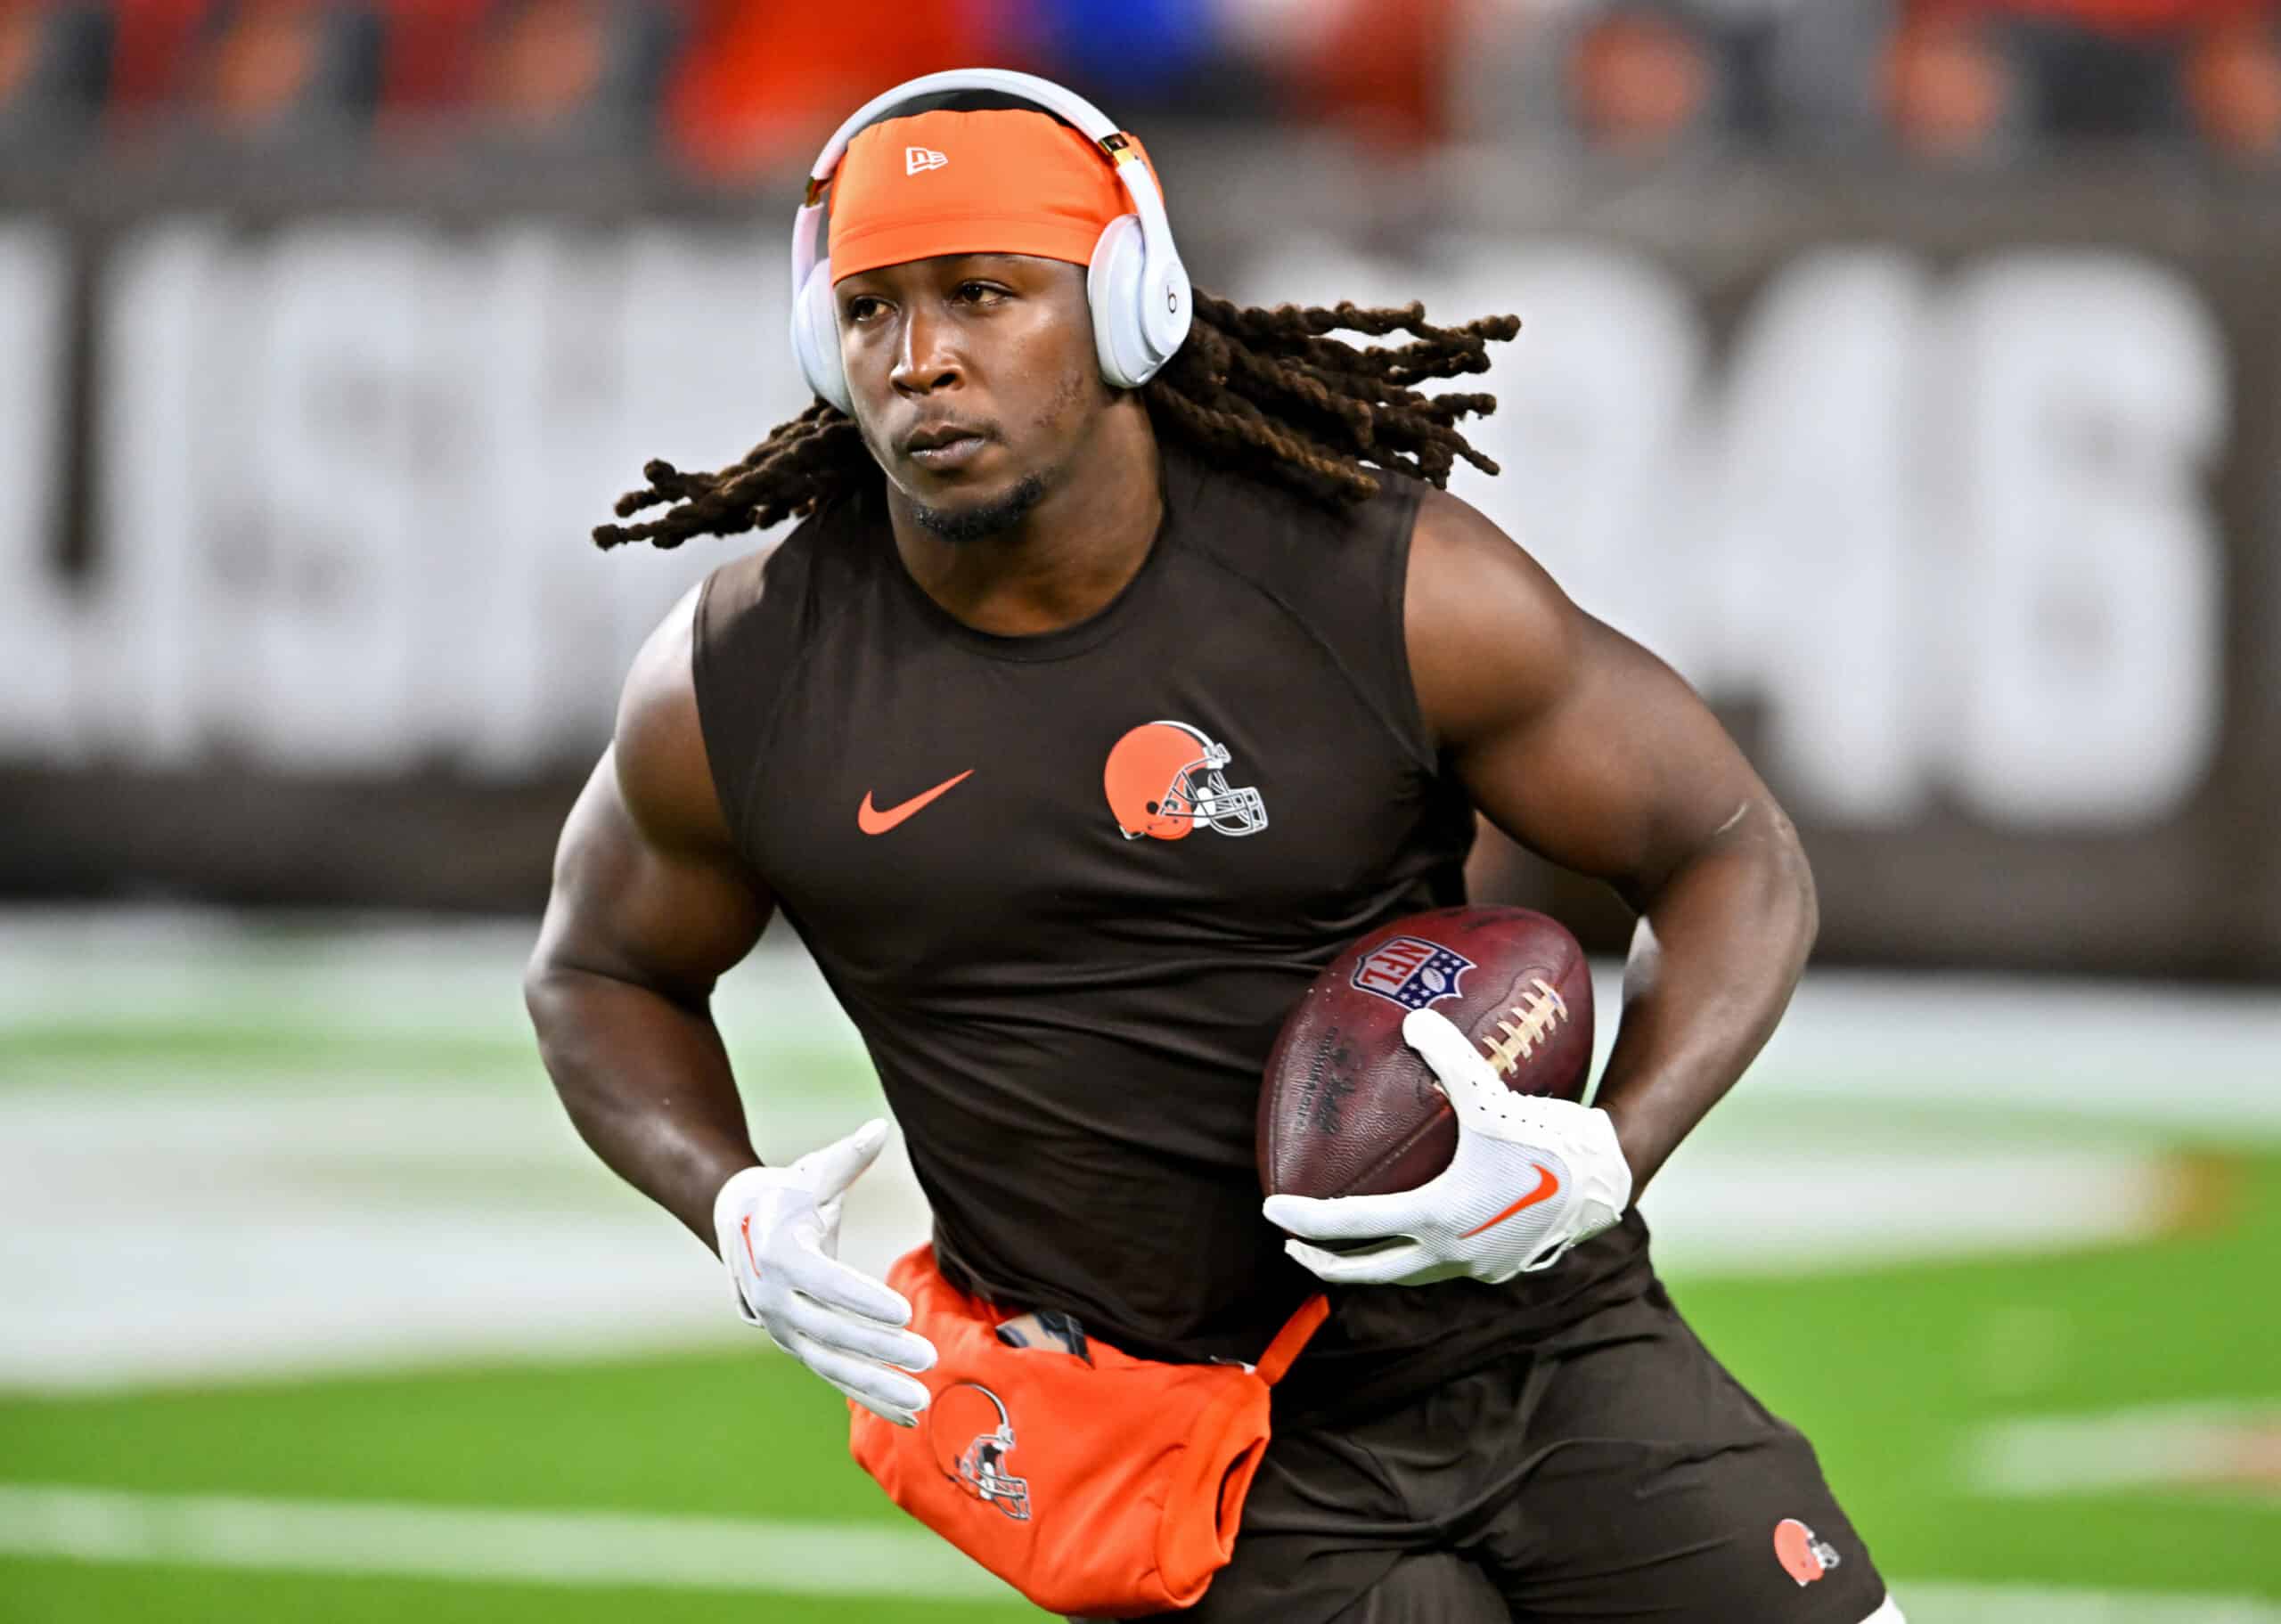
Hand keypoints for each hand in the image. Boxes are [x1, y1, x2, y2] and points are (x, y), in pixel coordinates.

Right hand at [713, 1118, 937, 1425]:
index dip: (861, 1299)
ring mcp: (784, 1330)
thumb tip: (880, 1128)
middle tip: (928, 1357)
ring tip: (921, 1398)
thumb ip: (845, 1158)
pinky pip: (835, 1376)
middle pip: (830, 1330)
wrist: (738, 1226)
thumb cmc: (785, 1194)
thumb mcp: (810, 1172)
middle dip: (880, 1348)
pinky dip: (869, 1396)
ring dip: (876, 1385)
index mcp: (779, 1255)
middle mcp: (775, 1301)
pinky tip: (907, 1414)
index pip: (823, 1283)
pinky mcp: (799, 1345)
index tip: (903, 1312)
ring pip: (831, 1364)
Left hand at [1262, 1008, 1632, 1286]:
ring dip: (1371, 1266)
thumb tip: (1411, 1020)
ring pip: (1407, 1276)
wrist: (1608, 1181)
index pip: (1350, 1226)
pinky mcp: (1500, 1269)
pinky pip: (1444, 1268)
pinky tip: (1417, 1236)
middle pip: (1368, 1273)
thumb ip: (1448, 1057)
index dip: (1303, 1220)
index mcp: (1434, 1217)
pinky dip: (1416, 1259)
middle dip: (1323, 1263)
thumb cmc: (1547, 1139)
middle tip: (1292, 1248)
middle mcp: (1449, 1253)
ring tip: (1349, 1249)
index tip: (1270, 1210)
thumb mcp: (1491, 1094)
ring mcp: (1475, 1267)